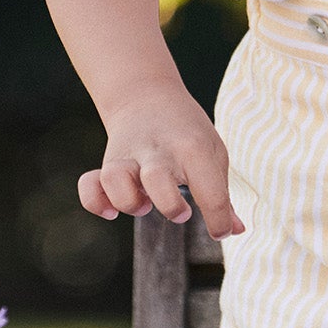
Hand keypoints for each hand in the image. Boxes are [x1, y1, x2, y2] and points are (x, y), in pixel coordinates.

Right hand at [79, 89, 244, 238]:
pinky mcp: (107, 162)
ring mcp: (129, 155)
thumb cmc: (187, 132)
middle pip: (157, 179)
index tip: (220, 231)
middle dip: (170, 205)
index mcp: (193, 147)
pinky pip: (90, 185)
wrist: (148, 96)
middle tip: (182, 212)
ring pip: (117, 179)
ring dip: (130, 201)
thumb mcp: (212, 153)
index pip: (209, 191)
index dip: (219, 221)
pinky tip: (111, 211)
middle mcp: (158, 150)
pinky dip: (95, 201)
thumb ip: (221, 193)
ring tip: (145, 204)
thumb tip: (236, 230)